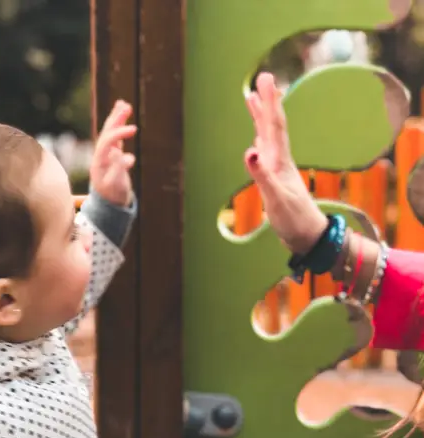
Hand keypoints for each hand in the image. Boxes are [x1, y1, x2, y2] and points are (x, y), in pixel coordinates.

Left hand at [90, 100, 136, 206]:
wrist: (109, 204)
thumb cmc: (113, 195)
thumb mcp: (116, 185)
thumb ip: (118, 170)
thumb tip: (122, 155)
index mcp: (99, 161)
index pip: (107, 142)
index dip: (119, 134)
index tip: (134, 129)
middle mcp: (100, 155)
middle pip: (106, 133)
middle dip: (116, 120)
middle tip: (126, 106)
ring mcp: (105, 153)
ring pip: (109, 132)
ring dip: (116, 118)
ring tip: (123, 103)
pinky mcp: (112, 153)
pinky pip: (115, 136)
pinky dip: (119, 124)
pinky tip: (123, 111)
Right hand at [245, 73, 326, 253]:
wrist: (308, 237)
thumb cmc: (294, 221)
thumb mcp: (276, 199)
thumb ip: (262, 175)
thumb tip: (250, 150)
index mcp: (280, 162)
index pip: (274, 126)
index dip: (270, 102)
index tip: (266, 80)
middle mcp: (280, 162)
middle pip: (272, 126)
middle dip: (267, 102)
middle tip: (262, 78)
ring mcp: (278, 171)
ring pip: (268, 138)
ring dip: (261, 118)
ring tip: (253, 100)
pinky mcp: (276, 181)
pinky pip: (266, 154)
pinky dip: (260, 142)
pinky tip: (257, 140)